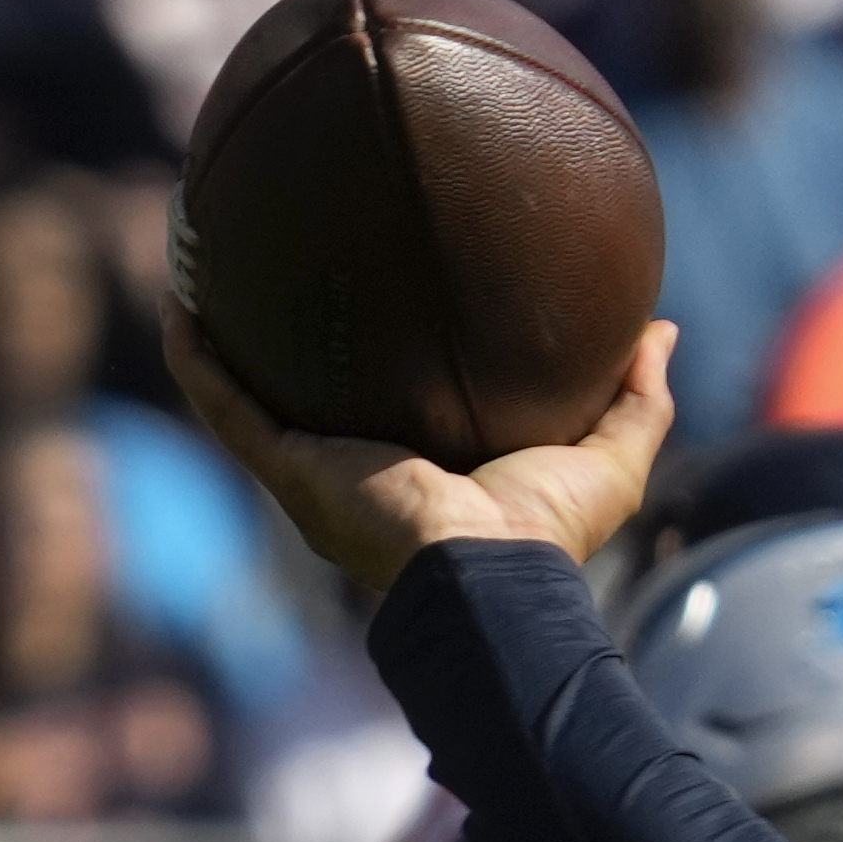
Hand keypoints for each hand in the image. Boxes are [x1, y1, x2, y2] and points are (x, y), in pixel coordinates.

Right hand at [162, 296, 676, 595]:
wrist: (493, 573)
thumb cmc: (549, 532)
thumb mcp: (612, 458)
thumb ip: (637, 397)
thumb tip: (660, 330)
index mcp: (425, 471)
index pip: (393, 411)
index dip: (379, 363)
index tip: (378, 298)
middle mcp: (360, 471)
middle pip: (308, 399)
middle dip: (283, 344)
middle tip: (277, 268)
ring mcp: (318, 471)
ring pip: (249, 397)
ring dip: (219, 339)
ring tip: (203, 270)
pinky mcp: (293, 467)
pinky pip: (229, 406)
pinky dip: (200, 360)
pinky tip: (183, 304)